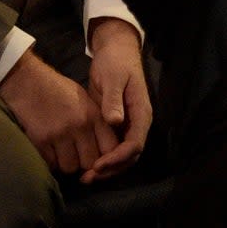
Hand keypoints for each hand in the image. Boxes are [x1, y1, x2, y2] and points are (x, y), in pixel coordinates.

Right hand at [0, 50, 116, 175]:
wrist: (29, 82)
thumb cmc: (59, 90)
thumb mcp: (85, 100)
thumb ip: (97, 122)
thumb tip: (105, 147)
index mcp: (94, 115)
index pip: (110, 147)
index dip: (106, 156)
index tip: (99, 157)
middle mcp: (80, 126)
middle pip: (90, 162)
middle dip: (85, 163)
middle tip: (78, 157)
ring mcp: (60, 134)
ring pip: (70, 167)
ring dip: (67, 163)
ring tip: (63, 154)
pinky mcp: (41, 141)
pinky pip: (51, 164)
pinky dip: (52, 162)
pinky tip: (50, 151)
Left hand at [85, 18, 152, 183]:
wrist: (115, 50)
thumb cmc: (116, 62)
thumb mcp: (113, 78)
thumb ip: (113, 100)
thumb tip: (115, 122)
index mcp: (141, 112)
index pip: (134, 145)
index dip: (117, 158)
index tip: (97, 165)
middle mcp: (137, 123)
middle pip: (130, 156)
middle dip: (111, 170)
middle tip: (88, 177)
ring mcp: (128, 125)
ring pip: (122, 155)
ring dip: (107, 169)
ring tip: (85, 176)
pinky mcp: (117, 124)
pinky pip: (113, 147)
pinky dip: (103, 158)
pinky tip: (86, 163)